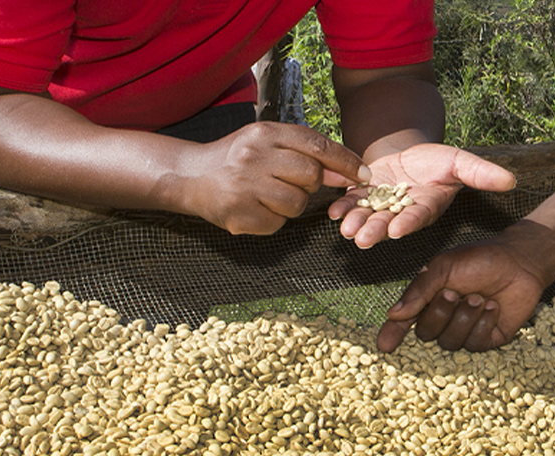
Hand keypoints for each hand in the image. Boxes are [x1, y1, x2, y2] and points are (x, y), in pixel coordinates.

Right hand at [171, 122, 370, 234]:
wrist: (190, 175)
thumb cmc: (239, 158)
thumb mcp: (270, 142)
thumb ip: (309, 153)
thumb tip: (350, 173)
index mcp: (265, 133)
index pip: (317, 145)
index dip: (345, 161)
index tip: (364, 175)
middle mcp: (254, 156)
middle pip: (311, 176)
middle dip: (311, 184)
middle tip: (291, 182)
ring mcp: (244, 186)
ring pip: (297, 203)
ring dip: (292, 203)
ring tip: (269, 194)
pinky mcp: (238, 214)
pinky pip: (277, 223)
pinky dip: (273, 218)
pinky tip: (255, 206)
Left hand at [328, 143, 515, 248]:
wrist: (409, 156)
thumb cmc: (438, 162)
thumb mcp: (460, 162)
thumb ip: (481, 173)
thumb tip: (512, 181)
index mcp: (426, 207)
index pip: (418, 217)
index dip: (408, 223)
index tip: (398, 229)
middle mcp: (402, 212)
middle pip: (388, 223)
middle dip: (375, 230)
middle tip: (362, 239)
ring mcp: (381, 206)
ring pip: (367, 217)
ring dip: (356, 223)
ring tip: (346, 228)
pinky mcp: (363, 197)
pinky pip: (352, 204)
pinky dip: (343, 207)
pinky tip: (334, 211)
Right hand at [377, 220, 554, 352]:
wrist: (519, 262)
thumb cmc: (480, 259)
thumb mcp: (444, 267)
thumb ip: (420, 290)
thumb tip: (393, 315)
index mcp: (428, 299)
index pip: (404, 322)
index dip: (392, 335)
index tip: (383, 346)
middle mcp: (443, 318)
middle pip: (426, 333)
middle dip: (439, 314)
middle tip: (454, 293)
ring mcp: (465, 330)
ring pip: (450, 342)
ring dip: (464, 318)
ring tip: (479, 297)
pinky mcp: (486, 339)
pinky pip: (474, 344)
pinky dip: (482, 324)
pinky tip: (492, 307)